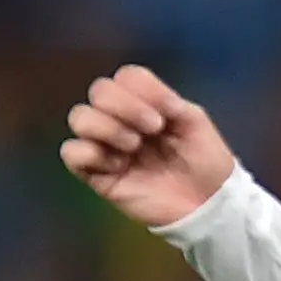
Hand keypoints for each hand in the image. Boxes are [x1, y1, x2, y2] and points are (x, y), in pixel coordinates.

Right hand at [60, 64, 238, 228]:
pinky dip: (92, 153)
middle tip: (154, 129)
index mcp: (145, 104)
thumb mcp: (195, 123)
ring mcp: (105, 144)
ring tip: (135, 146)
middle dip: (126, 106)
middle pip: (100, 90)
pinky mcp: (95, 173)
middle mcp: (120, 119)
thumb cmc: (204, 161)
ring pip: (80, 117)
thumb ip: (168, 101)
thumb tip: (142, 95)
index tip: (170, 111)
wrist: (208, 204)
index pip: (126, 77)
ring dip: (108, 127)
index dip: (144, 89)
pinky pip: (71, 152)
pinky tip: (119, 166)